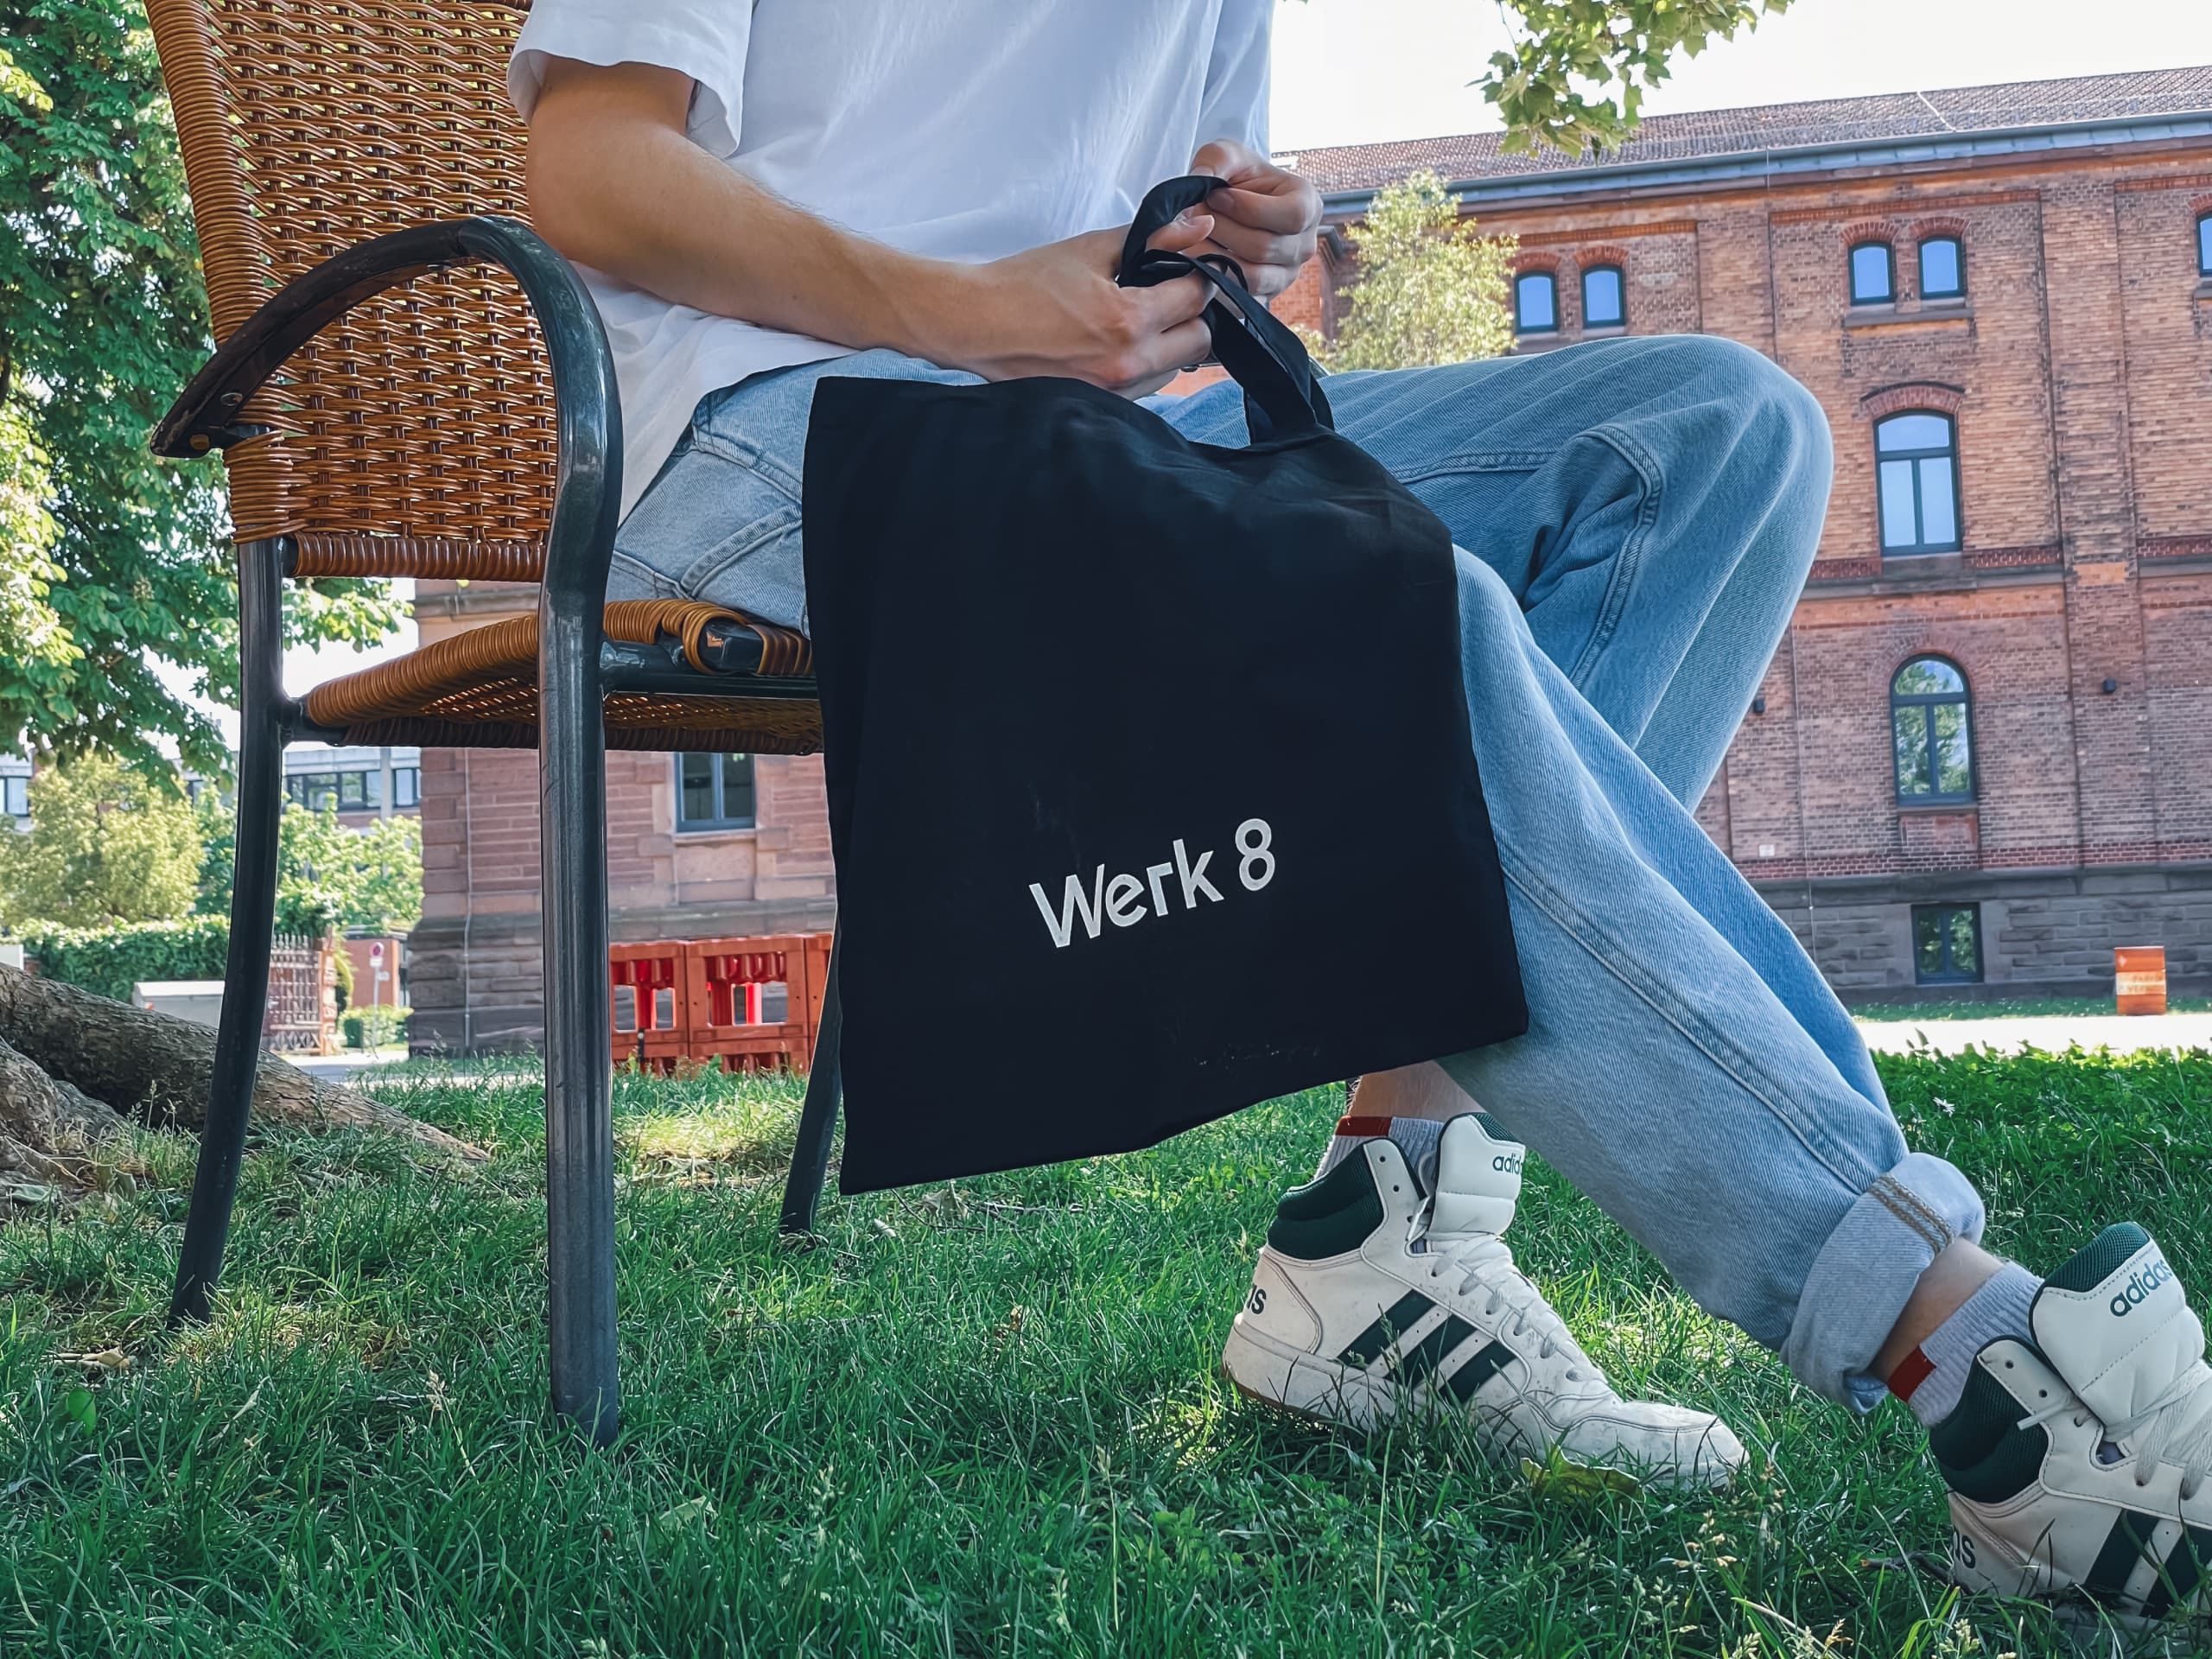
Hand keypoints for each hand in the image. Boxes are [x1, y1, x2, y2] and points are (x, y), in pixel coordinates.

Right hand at [915, 213, 1215, 396]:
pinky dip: (1146, 363)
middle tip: (1167, 294)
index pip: (1197, 297)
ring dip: (1170, 342)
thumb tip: (1200, 226)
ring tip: (1139, 319)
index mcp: (1128, 320)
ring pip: (1176, 368)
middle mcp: (1128, 363)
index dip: (1196, 276)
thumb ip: (1152, 237)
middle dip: (1191, 314)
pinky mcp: (1101, 405)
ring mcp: (1114, 391)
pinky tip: (1119, 343)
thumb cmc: (1024, 283)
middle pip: (1199, 342)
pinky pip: (1147, 386)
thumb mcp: (1091, 249)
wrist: (975, 324)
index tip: (1182, 268)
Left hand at [1188, 139, 1321, 299]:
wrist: (1226, 206)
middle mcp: (1304, 246)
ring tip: (1194, 235)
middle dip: (1223, 230)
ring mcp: (1285, 276)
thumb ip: (1215, 160)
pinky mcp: (1263, 298)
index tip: (1216, 195)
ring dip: (1213, 255)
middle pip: (1265, 247)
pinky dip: (1211, 279)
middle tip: (1196, 215)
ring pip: (1250, 276)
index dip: (1248, 208)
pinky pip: (1238, 297)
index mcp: (1308, 206)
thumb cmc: (1233, 177)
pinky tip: (1196, 258)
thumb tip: (1200, 183)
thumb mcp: (1225, 154)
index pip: (1291, 216)